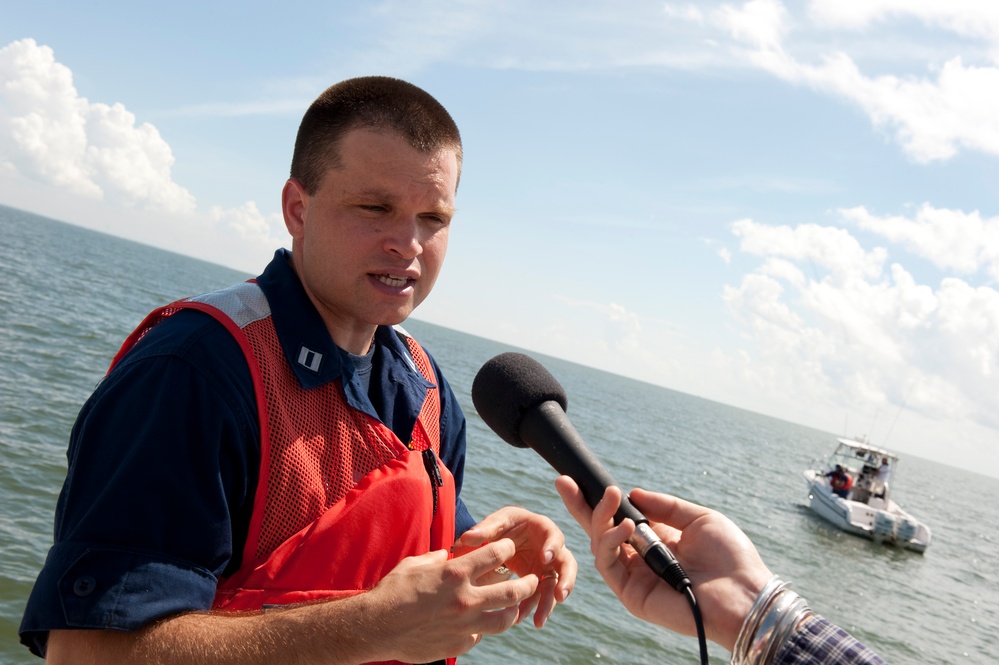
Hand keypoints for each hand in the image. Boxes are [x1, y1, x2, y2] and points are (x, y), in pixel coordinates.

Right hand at [366, 538, 543, 661]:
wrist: (376, 627)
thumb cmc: (392, 591)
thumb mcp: (415, 564)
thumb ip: (437, 560)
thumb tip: (448, 557)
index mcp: (455, 573)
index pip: (495, 555)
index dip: (506, 547)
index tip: (509, 546)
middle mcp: (465, 599)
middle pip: (512, 590)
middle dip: (528, 584)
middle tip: (533, 580)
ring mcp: (464, 625)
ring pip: (505, 620)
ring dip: (513, 612)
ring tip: (515, 607)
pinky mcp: (459, 645)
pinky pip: (480, 636)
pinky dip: (482, 628)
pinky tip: (478, 624)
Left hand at [453, 506, 576, 627]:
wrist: (505, 537)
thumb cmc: (505, 525)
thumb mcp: (497, 522)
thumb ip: (485, 528)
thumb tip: (467, 538)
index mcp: (544, 530)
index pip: (555, 538)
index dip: (552, 548)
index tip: (545, 559)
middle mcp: (552, 550)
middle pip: (567, 565)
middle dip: (566, 581)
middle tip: (560, 596)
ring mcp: (548, 568)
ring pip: (554, 587)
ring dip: (548, 604)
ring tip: (538, 622)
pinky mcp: (540, 582)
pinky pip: (539, 597)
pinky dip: (531, 608)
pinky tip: (519, 619)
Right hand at [555, 477, 770, 650]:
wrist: (744, 594)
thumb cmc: (730, 558)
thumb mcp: (699, 519)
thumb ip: (665, 507)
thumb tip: (633, 493)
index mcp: (656, 541)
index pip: (619, 519)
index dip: (599, 501)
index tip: (579, 479)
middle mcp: (640, 559)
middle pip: (599, 531)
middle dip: (580, 506)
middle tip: (565, 482)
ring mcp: (634, 577)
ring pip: (600, 545)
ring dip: (601, 519)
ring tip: (612, 499)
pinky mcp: (631, 595)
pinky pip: (608, 565)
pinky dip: (611, 542)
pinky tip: (624, 526)